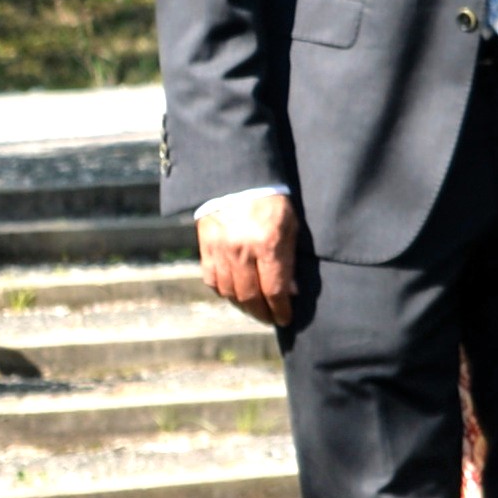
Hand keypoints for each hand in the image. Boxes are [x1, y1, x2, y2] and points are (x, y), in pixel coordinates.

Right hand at [197, 191, 306, 330]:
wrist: (236, 178)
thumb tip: (291, 291)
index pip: (274, 290)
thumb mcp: (290, 226)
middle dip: (262, 313)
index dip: (280, 309)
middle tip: (270, 318)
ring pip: (229, 291)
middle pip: (250, 296)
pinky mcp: (205, 246)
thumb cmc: (271, 200)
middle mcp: (241, 251)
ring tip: (254, 309)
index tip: (285, 319)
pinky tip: (233, 293)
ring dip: (243, 306)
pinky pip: (211, 279)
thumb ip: (290, 259)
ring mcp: (220, 249)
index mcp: (267, 244)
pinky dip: (222, 291)